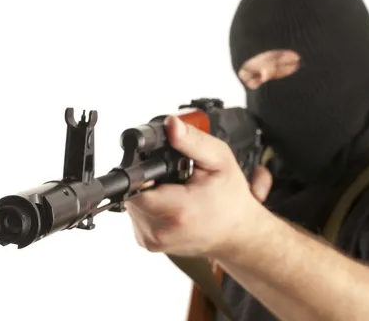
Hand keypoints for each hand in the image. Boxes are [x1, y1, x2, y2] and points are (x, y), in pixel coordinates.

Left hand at [125, 115, 272, 257]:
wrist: (236, 234)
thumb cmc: (230, 199)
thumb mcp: (219, 160)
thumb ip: (193, 140)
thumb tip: (171, 124)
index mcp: (177, 211)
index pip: (135, 185)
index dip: (143, 169)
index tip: (161, 168)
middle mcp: (160, 230)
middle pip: (132, 191)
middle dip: (148, 178)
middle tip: (173, 177)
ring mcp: (152, 240)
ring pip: (132, 202)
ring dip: (148, 192)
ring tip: (175, 191)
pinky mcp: (147, 242)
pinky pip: (137, 214)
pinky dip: (149, 205)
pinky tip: (170, 203)